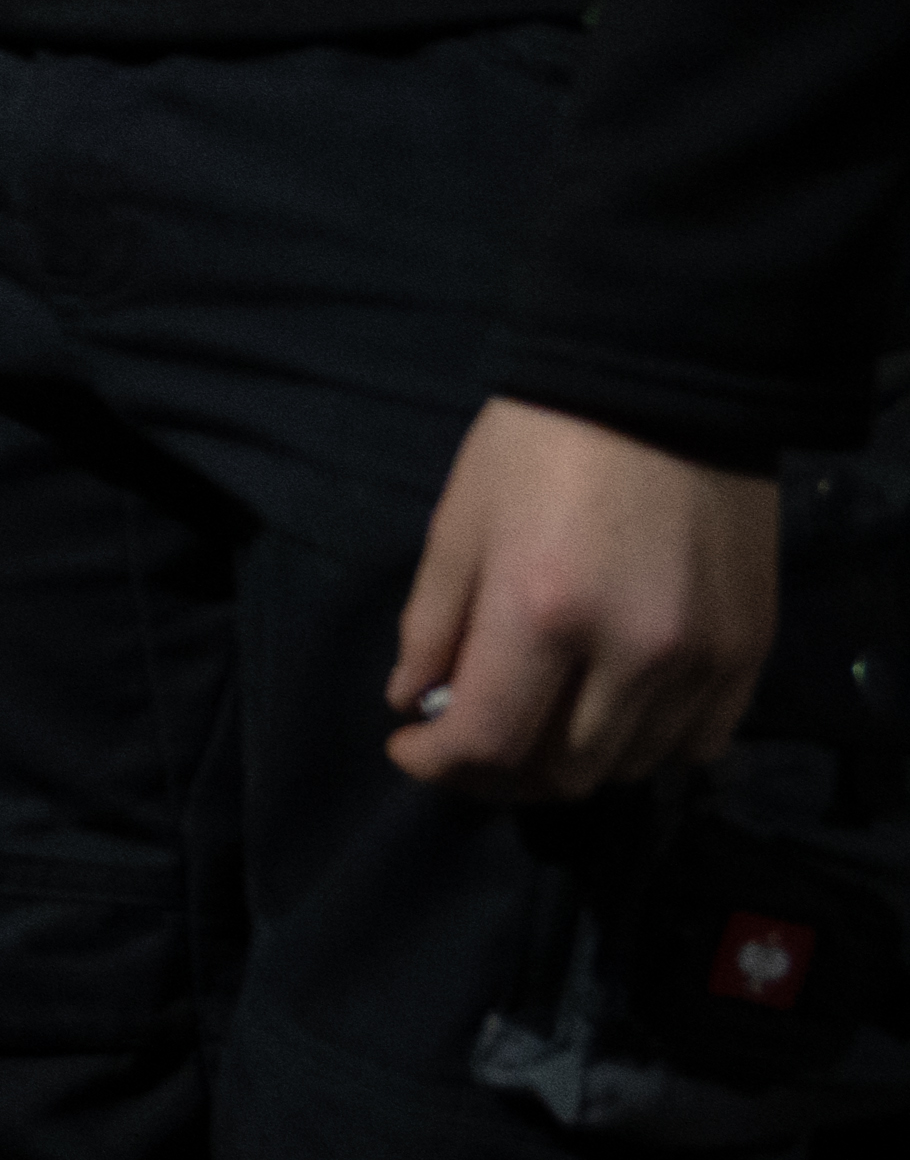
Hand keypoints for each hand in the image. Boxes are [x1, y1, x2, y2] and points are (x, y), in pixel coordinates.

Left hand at [387, 400, 777, 800]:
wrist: (664, 389)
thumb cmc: (540, 445)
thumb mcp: (460, 522)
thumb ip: (432, 623)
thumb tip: (412, 700)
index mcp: (543, 613)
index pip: (490, 739)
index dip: (439, 762)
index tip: (410, 746)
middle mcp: (632, 652)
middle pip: (563, 770)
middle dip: (499, 769)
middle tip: (469, 739)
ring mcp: (701, 659)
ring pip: (631, 765)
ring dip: (573, 761)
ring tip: (538, 723)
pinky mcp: (750, 651)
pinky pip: (699, 742)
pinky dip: (648, 745)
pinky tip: (613, 713)